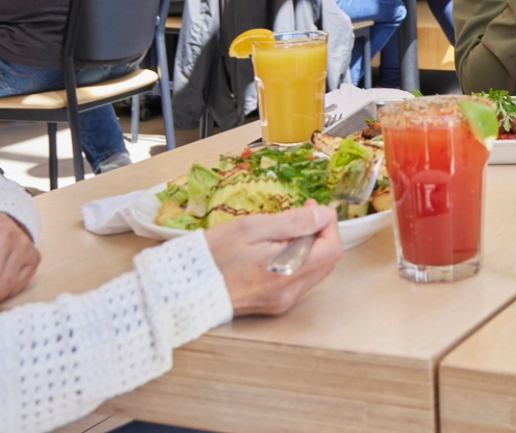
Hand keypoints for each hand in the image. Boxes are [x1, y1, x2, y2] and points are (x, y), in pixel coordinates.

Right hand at [204, 202, 342, 317]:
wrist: (183, 289)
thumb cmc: (213, 255)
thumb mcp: (252, 227)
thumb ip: (292, 222)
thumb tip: (322, 215)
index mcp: (288, 272)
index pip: (332, 248)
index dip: (328, 224)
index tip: (311, 208)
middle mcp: (290, 292)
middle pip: (326, 262)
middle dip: (319, 234)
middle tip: (301, 214)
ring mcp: (282, 302)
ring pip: (314, 271)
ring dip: (309, 247)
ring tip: (284, 230)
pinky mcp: (272, 306)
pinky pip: (297, 281)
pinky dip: (296, 261)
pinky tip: (275, 249)